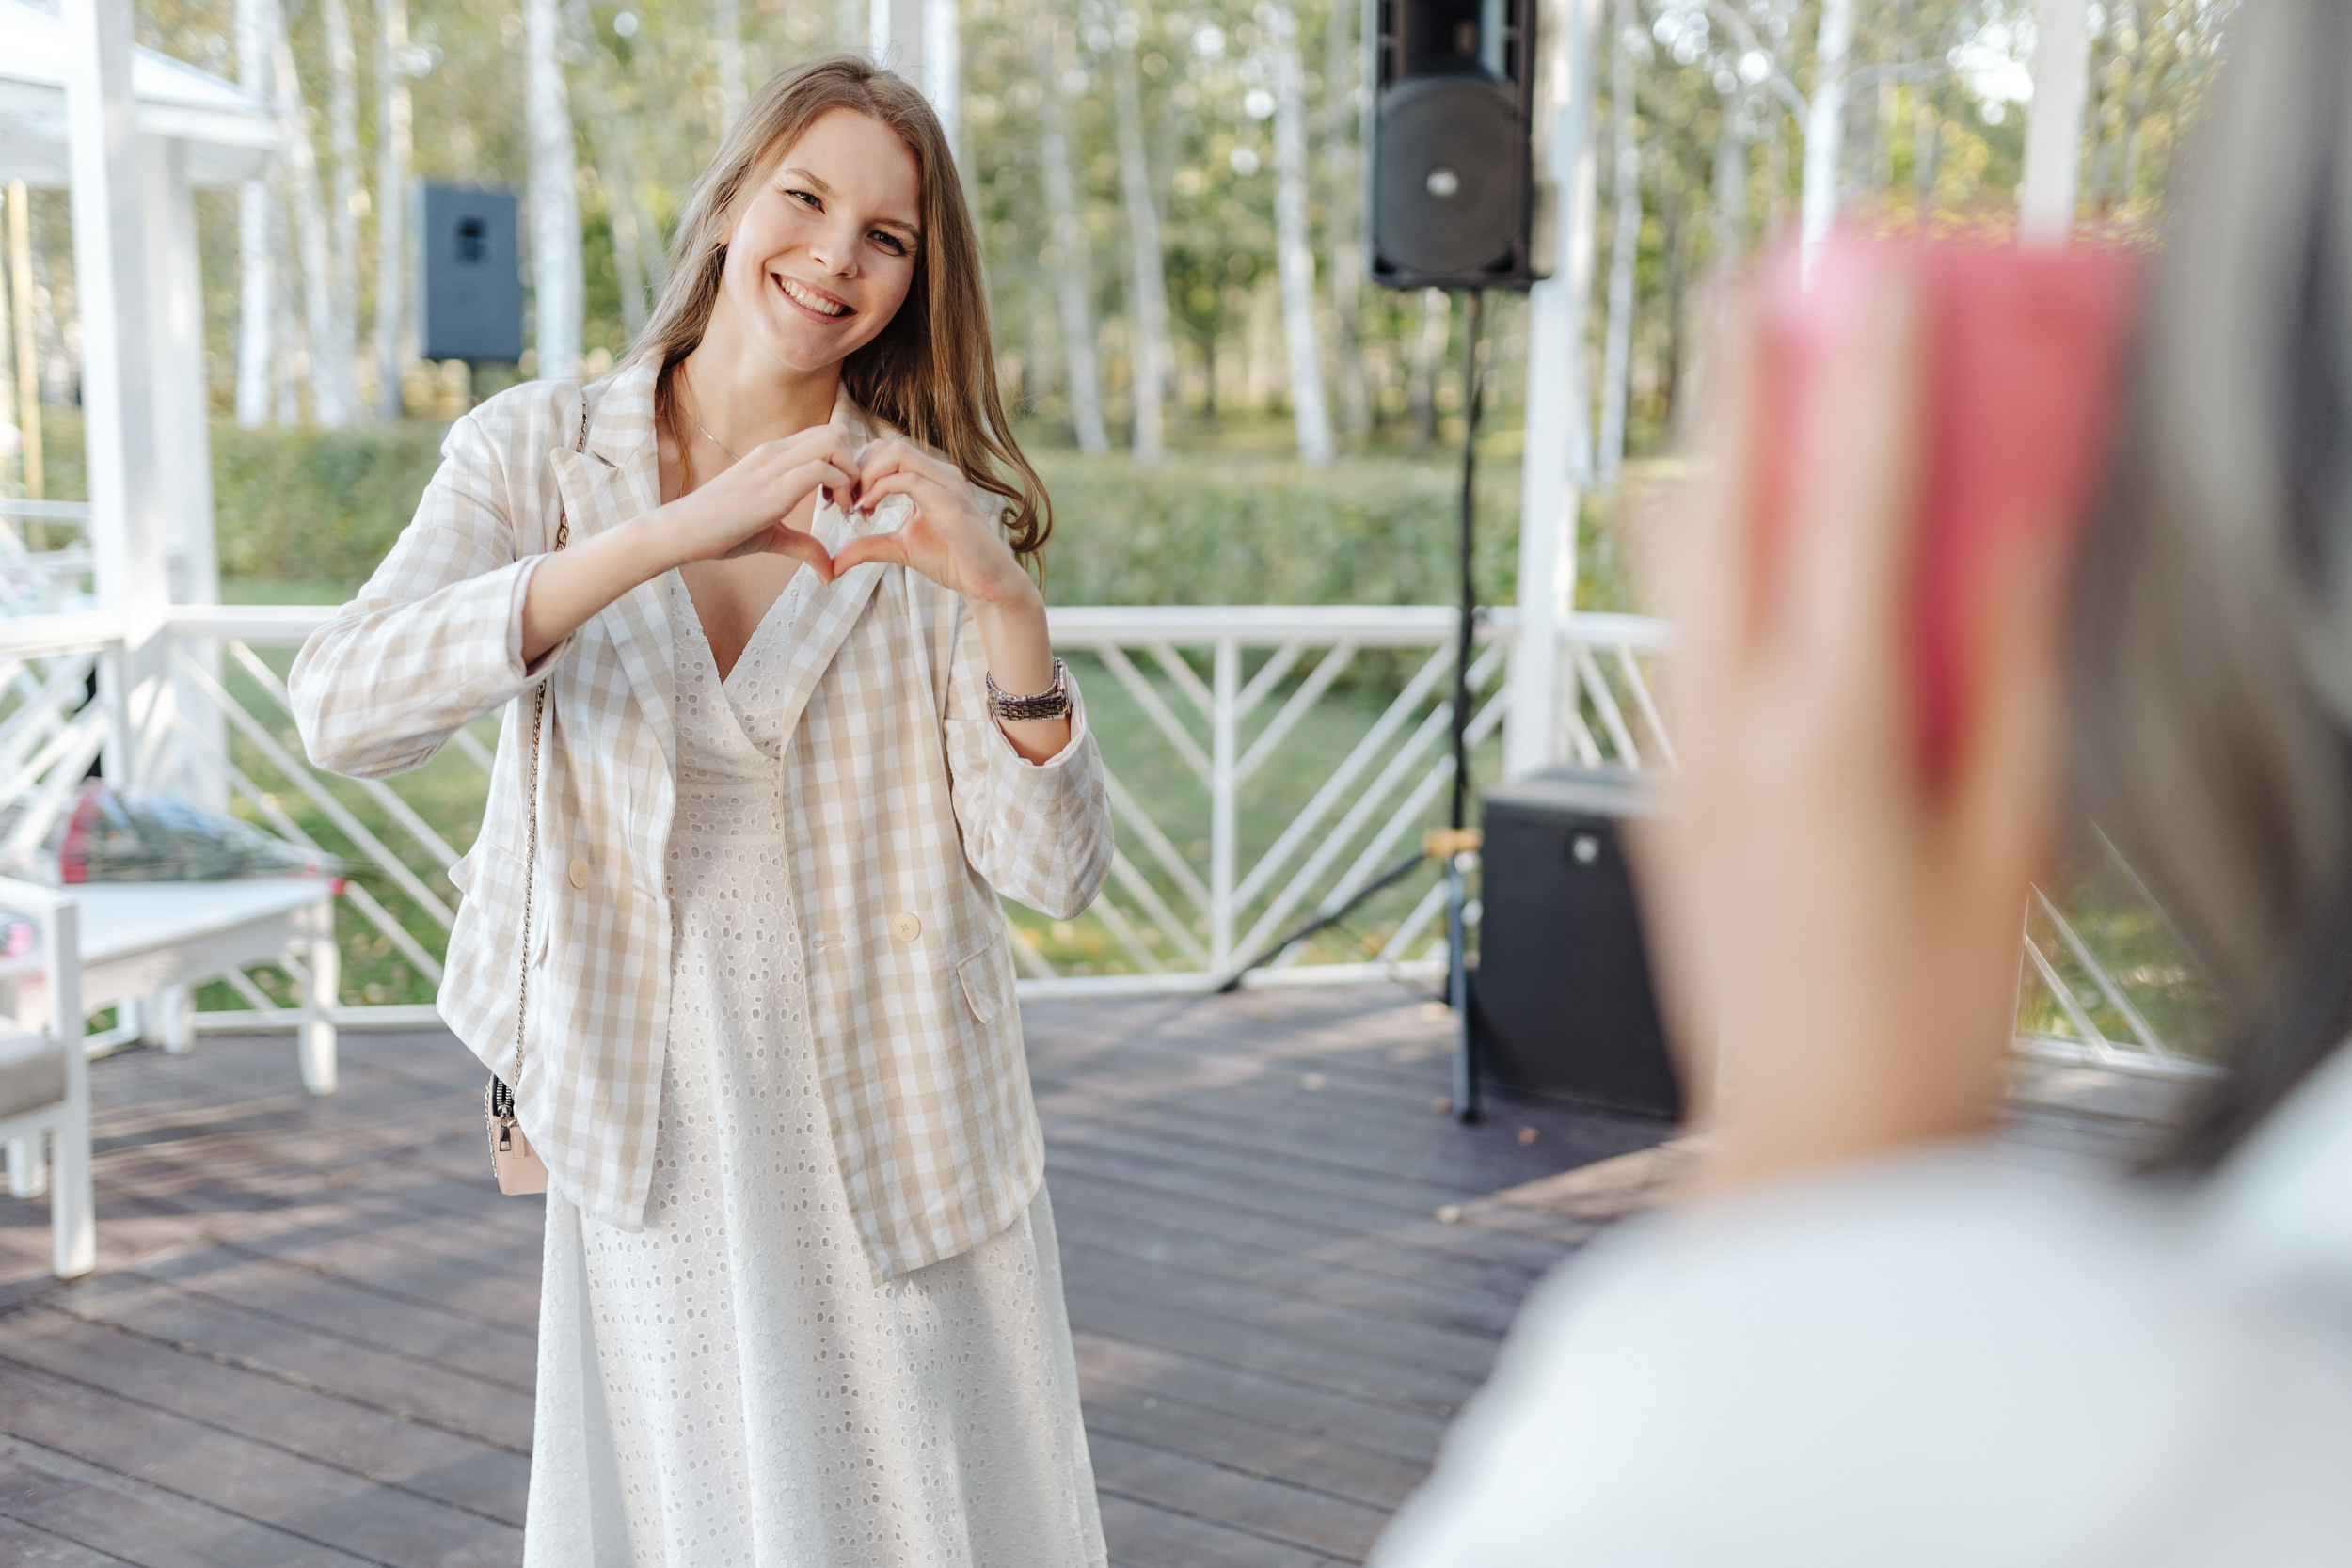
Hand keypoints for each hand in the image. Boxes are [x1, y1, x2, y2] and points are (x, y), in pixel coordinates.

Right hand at [657, 422, 862, 579]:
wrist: (681, 532)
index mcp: (774, 456)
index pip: (825, 436)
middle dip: (856, 465)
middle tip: (851, 500)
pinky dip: (842, 488)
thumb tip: (829, 572)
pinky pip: (823, 469)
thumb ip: (803, 546)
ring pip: (834, 443)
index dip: (846, 463)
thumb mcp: (771, 537)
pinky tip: (835, 513)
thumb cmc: (719, 532)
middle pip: (837, 432)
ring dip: (851, 474)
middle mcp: (776, 452)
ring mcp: (774, 466)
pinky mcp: (774, 488)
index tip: (843, 498)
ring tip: (844, 506)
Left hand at [830, 438, 1033, 608]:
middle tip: (843, 501)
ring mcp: (947, 484)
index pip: (885, 452)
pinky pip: (909, 480)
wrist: (988, 582)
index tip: (843, 501)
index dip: (857, 470)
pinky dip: (880, 490)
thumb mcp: (900, 549)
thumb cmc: (951, 561)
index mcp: (930, 476)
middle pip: (887, 446)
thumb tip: (833, 563)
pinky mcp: (950, 503)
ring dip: (867, 476)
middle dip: (857, 469)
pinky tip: (867, 511)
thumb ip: (868, 546)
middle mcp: (940, 472)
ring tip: (854, 505)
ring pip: (897, 454)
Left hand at [1640, 260, 2067, 1195]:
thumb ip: (2016, 685)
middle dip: (1731, 393)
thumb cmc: (1920, 1024)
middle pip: (1706, 517)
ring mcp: (1670, 770)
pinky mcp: (1655, 802)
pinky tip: (1751, 567)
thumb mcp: (2010, 846)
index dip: (1868, 389)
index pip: (1848, 520)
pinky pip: (1668, 651)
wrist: (1807, 1145)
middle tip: (1753, 299)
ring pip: (1664, 583)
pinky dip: (1704, 580)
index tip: (1882, 291)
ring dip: (1706, 480)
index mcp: (1827, 743)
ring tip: (1747, 409)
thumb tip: (2022, 550)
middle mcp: (1721, 740)